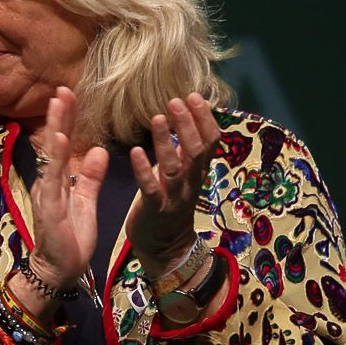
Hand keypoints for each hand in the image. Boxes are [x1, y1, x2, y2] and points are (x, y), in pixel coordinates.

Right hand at [26, 87, 110, 292]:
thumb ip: (91, 177)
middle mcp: (49, 181)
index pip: (63, 144)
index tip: (70, 95)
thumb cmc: (71, 239)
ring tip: (59, 101)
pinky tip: (59, 138)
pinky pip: (53, 177)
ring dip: (56, 126)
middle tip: (63, 87)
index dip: (66, 120)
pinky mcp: (48, 205)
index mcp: (58, 180)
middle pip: (54, 141)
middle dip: (59, 114)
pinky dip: (56, 157)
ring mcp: (46, 192)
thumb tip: (100, 150)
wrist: (60, 269)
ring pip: (51, 153)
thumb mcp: (86, 201)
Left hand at [127, 92, 222, 276]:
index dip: (204, 119)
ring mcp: (174, 197)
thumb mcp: (182, 176)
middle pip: (196, 150)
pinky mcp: (154, 210)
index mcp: (197, 173)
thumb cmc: (168, 205)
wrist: (165, 248)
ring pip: (174, 167)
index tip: (194, 96)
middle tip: (176, 100)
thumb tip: (186, 120)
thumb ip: (185, 151)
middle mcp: (190, 183)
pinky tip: (135, 152)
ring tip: (158, 118)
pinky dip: (144, 170)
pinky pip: (150, 189)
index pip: (210, 142)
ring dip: (167, 142)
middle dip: (188, 124)